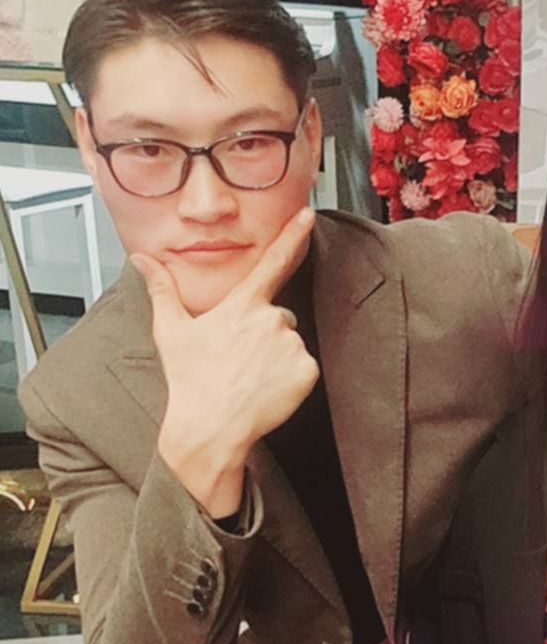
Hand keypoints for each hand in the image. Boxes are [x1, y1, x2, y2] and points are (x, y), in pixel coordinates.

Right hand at [130, 207, 318, 515]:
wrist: (209, 429)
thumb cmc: (189, 381)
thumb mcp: (172, 332)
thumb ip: (161, 289)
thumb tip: (141, 259)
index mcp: (242, 306)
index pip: (273, 261)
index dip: (293, 234)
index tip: (308, 213)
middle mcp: (271, 319)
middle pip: (278, 315)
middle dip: (264, 332)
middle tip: (239, 358)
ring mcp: (291, 344)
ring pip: (290, 341)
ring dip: (276, 354)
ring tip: (250, 376)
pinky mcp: (307, 370)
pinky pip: (305, 366)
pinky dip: (291, 376)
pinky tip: (266, 388)